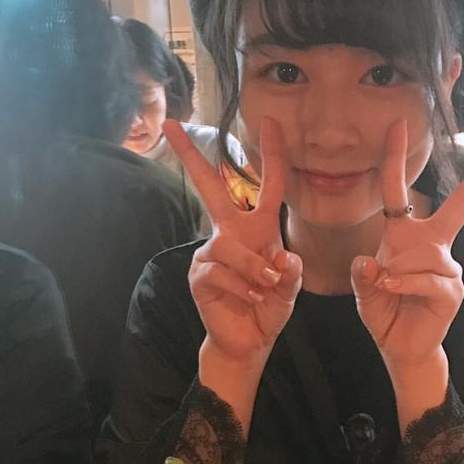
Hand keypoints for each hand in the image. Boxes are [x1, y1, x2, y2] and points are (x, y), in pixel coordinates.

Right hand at [164, 117, 301, 367]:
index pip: (268, 186)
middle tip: (172, 125)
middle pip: (210, 187)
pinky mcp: (199, 273)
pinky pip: (220, 271)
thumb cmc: (268, 309)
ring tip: (265, 289)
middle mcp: (231, 233)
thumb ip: (290, 275)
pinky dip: (241, 287)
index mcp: (258, 229)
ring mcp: (211, 252)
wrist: (248, 341)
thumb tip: (284, 258)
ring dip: (252, 268)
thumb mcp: (289, 292)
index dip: (271, 155)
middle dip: (191, 156)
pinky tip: (252, 300)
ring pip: (228, 246)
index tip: (270, 121)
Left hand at [351, 121, 463, 376]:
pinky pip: (427, 278)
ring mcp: (448, 265)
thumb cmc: (385, 313)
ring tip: (387, 288)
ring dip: (396, 272)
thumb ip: (363, 276)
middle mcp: (433, 244)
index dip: (394, 158)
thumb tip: (368, 261)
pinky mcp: (454, 289)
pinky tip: (395, 292)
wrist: (401, 347)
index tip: (398, 123)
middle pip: (460, 203)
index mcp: (406, 236)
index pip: (397, 191)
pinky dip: (405, 285)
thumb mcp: (364, 292)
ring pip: (422, 255)